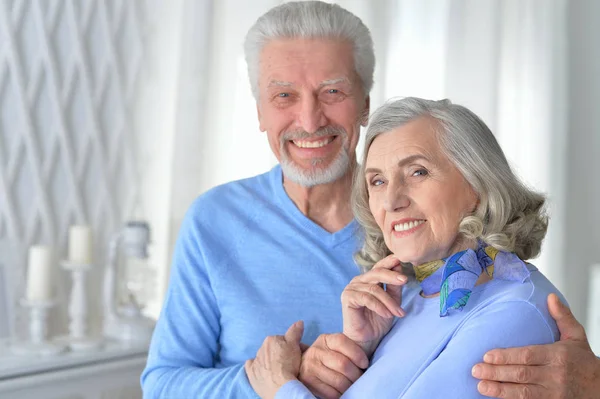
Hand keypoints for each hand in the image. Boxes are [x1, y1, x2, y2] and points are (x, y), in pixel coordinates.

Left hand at [245, 321, 303, 398]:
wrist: (279, 386)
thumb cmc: (289, 364)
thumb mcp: (295, 345)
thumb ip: (295, 332)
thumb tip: (299, 321)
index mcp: (271, 339)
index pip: (282, 340)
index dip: (290, 347)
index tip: (295, 355)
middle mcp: (261, 347)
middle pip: (272, 348)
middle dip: (278, 353)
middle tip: (288, 363)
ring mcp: (255, 360)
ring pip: (263, 357)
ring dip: (269, 361)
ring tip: (278, 370)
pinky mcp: (250, 372)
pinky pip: (251, 366)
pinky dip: (256, 367)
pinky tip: (262, 371)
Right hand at [298, 333, 368, 398]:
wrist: (311, 369)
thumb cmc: (334, 358)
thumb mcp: (339, 347)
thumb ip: (349, 342)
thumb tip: (366, 331)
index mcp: (325, 339)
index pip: (342, 342)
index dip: (357, 354)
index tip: (365, 364)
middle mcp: (315, 351)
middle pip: (342, 364)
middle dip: (356, 374)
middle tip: (359, 378)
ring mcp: (309, 367)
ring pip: (339, 381)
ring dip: (350, 386)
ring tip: (352, 385)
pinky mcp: (308, 382)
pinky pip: (331, 393)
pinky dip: (341, 394)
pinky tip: (343, 391)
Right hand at [341, 255, 406, 356]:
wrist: (366, 339)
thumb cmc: (378, 321)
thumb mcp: (392, 301)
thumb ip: (394, 286)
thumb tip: (399, 267)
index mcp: (368, 279)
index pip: (379, 266)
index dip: (389, 262)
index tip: (401, 259)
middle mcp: (358, 281)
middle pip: (376, 273)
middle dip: (392, 276)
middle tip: (405, 280)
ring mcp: (351, 288)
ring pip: (374, 289)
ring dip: (389, 301)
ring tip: (398, 313)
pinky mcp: (347, 298)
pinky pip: (367, 298)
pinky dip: (379, 306)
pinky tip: (387, 314)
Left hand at [472, 293, 599, 398]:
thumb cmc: (584, 362)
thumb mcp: (576, 336)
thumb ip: (562, 317)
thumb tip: (550, 297)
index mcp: (557, 356)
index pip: (527, 355)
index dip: (505, 356)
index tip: (486, 356)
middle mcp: (554, 375)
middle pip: (521, 374)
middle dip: (496, 373)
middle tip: (476, 370)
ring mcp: (553, 393)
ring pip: (523, 392)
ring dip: (500, 390)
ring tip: (481, 386)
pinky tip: (497, 398)